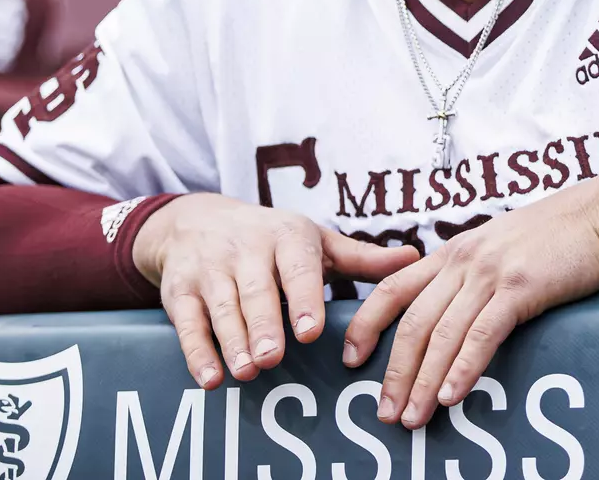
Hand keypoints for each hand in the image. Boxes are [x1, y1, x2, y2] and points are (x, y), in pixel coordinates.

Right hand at [133, 193, 419, 388]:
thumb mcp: (316, 241)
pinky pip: (187, 322)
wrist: (197, 220)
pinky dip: (196, 351)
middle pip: (256, 291)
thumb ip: (362, 258)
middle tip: (274, 358)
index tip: (311, 330)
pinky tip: (211, 377)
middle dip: (264, 325)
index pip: (298, 268)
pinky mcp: (181, 290)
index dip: (304, 298)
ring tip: (247, 371)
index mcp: (288, 237)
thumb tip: (417, 258)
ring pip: (222, 308)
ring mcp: (211, 269)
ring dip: (232, 341)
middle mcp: (247, 249)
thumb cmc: (272, 239)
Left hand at [343, 167, 598, 428]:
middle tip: (384, 412)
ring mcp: (490, 273)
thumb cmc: (558, 236)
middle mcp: (464, 261)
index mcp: (454, 252)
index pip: (393, 288)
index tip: (352, 359)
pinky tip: (451, 396)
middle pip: (413, 321)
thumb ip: (474, 274)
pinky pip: (482, 334)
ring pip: (442, 333)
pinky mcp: (520, 287)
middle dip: (394, 371)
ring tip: (413, 417)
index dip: (368, 325)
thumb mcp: (501, 246)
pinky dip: (463, 369)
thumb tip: (455, 314)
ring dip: (423, 381)